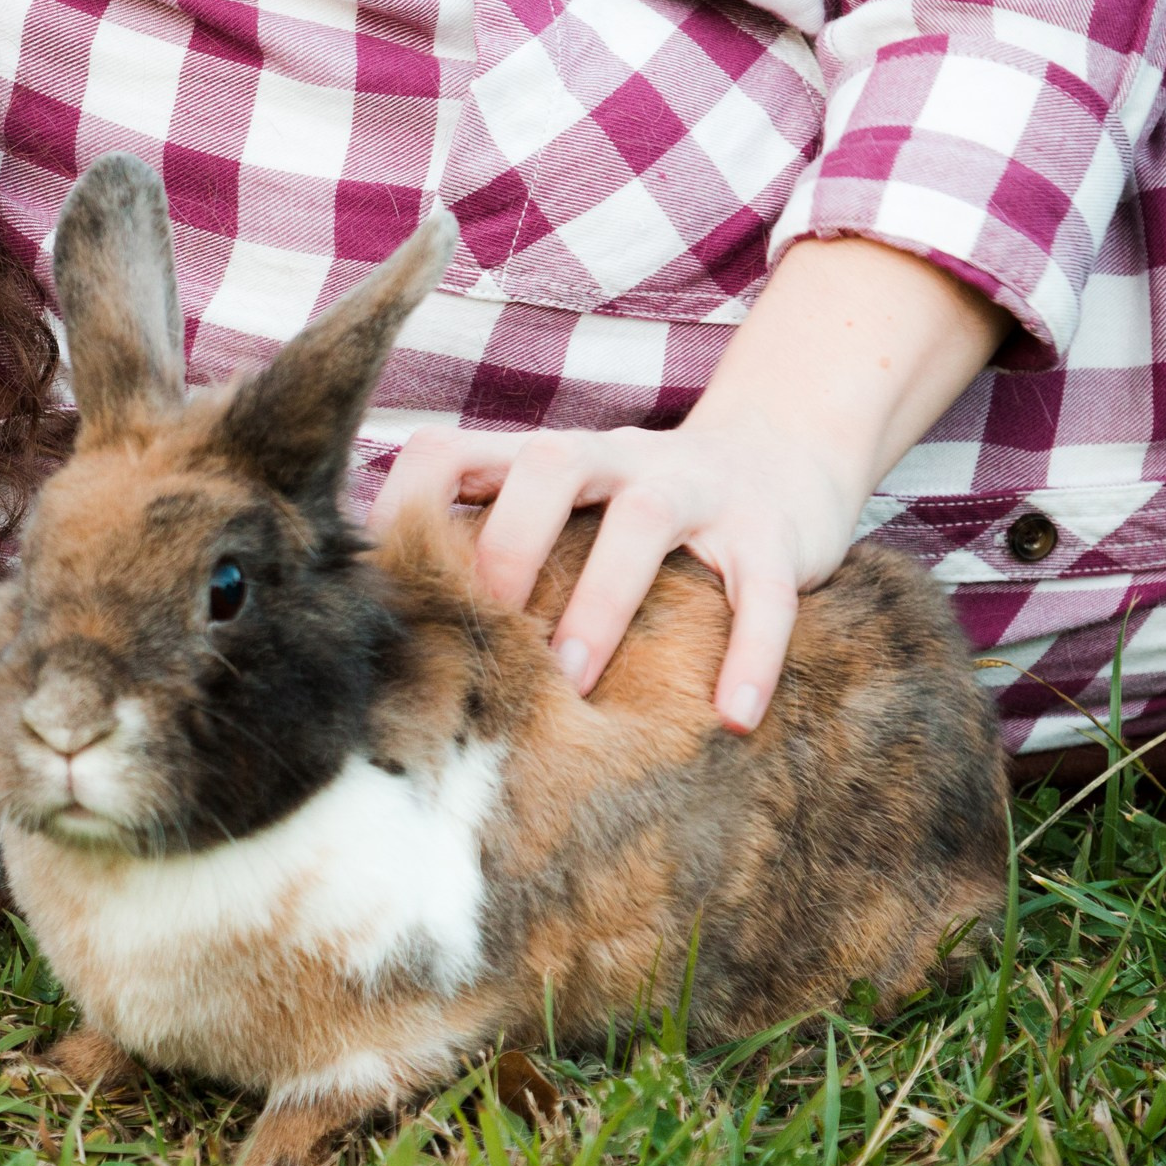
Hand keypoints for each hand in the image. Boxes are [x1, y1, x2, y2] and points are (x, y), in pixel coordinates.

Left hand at [373, 410, 863, 731]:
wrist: (783, 458)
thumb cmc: (640, 511)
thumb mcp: (564, 513)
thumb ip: (494, 547)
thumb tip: (396, 635)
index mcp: (543, 461)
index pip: (451, 451)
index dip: (404, 507)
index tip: (382, 589)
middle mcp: (614, 459)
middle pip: (549, 463)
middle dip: (507, 545)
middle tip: (485, 631)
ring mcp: (696, 487)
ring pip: (644, 519)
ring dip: (603, 600)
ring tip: (575, 681)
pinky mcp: (770, 531)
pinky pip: (762, 589)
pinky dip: (751, 651)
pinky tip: (733, 713)